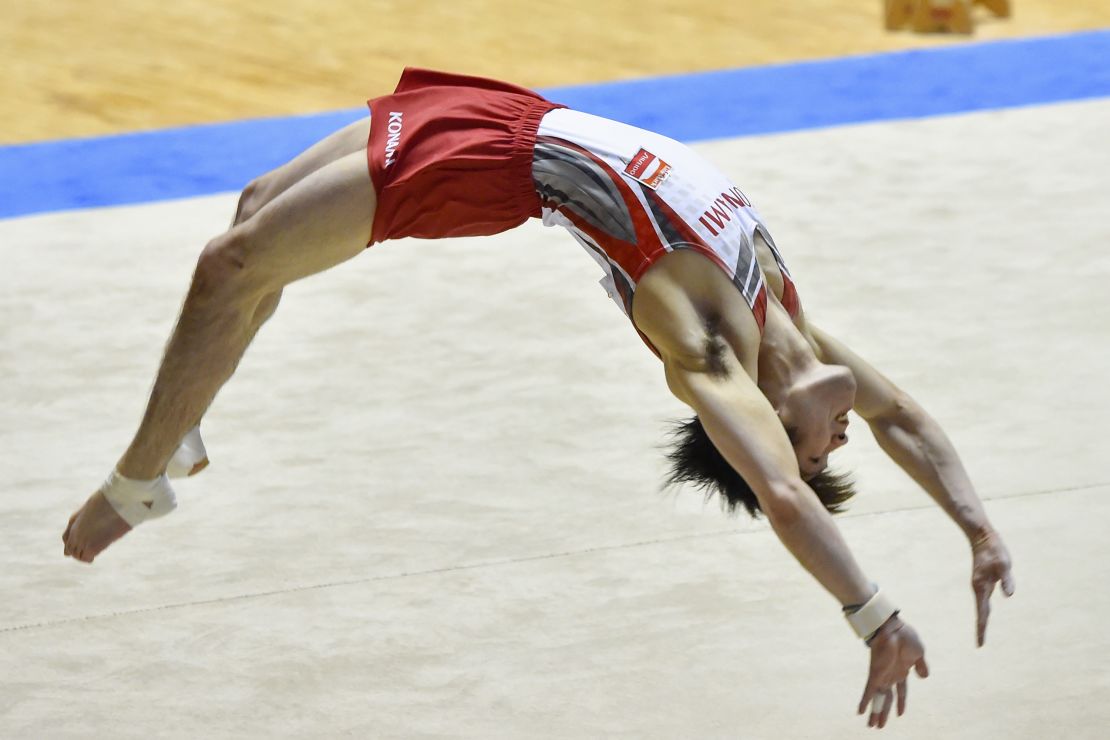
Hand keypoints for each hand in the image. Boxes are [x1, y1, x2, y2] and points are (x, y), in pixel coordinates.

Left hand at [858, 616, 928, 728]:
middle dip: (884, 712)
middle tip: (879, 726)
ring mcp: (883, 675)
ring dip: (875, 712)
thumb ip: (921, 666)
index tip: (900, 714)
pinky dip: (865, 701)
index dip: (900, 703)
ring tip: (872, 725)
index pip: (901, 692)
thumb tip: (924, 677)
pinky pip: (869, 690)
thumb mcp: (919, 653)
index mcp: (902, 672)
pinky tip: (861, 712)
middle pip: (887, 699)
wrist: (893, 627)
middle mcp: (891, 676)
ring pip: (878, 699)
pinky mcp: (875, 673)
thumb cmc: (905, 636)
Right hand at [971, 528, 1014, 645]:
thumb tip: (1009, 596)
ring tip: (982, 632)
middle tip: (980, 644)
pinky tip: (986, 612)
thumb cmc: (994, 549)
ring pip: (982, 606)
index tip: (980, 644)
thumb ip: (1007, 579)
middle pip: (980, 612)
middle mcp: (979, 588)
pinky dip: (985, 609)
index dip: (982, 628)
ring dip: (982, 619)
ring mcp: (981, 584)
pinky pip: (984, 599)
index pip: (982, 613)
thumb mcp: (1004, 564)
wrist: (981, 536)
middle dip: (981, 627)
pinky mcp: (984, 581)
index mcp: (981, 587)